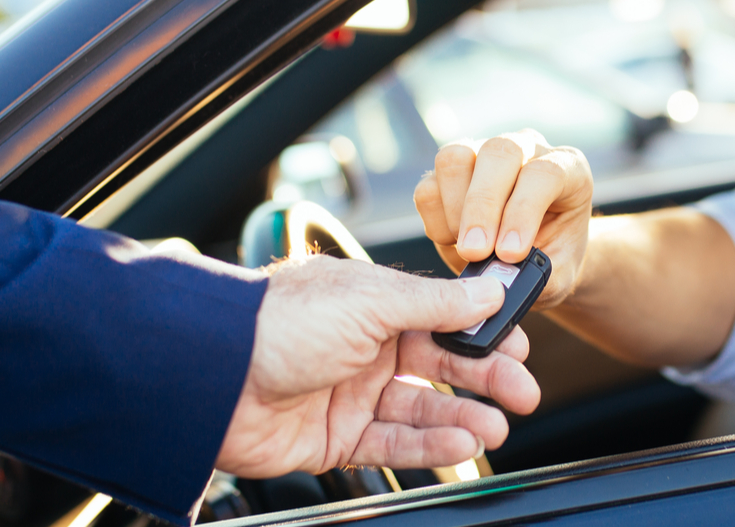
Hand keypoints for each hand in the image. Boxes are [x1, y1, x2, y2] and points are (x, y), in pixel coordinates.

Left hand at [215, 256, 539, 476]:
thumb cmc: (278, 323)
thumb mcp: (369, 300)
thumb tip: (488, 289)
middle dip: (485, 379)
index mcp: (370, 302)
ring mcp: (349, 394)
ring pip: (420, 410)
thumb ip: (435, 302)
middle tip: (523, 393)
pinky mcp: (334, 438)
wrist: (211, 378)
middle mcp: (363, 346)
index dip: (481, 331)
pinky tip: (460, 443)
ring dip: (461, 418)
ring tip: (495, 428)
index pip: (442, 316)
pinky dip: (429, 447)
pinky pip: (392, 445)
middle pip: (439, 365)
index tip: (519, 344)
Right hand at [412, 129, 593, 309]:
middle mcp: (526, 150)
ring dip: (455, 210)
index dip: (523, 212)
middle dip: (482, 207)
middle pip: (499, 153)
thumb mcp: (559, 274)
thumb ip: (538, 275)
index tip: (509, 254)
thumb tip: (500, 278)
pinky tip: (454, 243)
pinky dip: (435, 221)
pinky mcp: (449, 174)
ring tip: (469, 250)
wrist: (536, 258)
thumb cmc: (554, 260)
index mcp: (567, 169)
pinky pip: (429, 186)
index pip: (544, 174)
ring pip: (455, 159)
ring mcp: (483, 154)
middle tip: (475, 253)